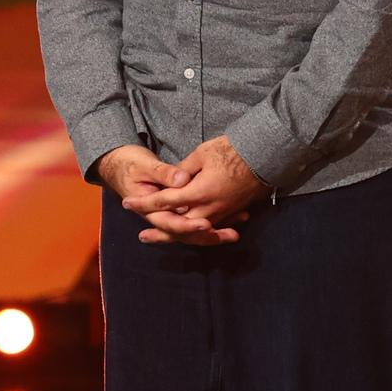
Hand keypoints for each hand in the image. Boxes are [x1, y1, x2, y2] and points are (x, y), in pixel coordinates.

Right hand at [95, 144, 222, 241]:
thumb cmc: (129, 163)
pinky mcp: (178, 210)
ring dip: (215, 233)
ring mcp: (170, 215)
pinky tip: (234, 221)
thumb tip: (183, 180)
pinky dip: (215, 222)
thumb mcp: (144, 166)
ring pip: (193, 231)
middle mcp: (161, 217)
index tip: (207, 225)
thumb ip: (164, 173)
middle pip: (186, 234)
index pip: (171, 224)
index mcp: (150, 210)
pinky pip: (196, 220)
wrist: (117, 165)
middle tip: (231, 235)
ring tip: (236, 233)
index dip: (189, 226)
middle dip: (209, 236)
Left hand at [121, 136, 263, 245]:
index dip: (144, 203)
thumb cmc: (231, 151)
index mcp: (198, 192)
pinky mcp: (230, 212)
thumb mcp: (202, 154)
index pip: (165, 201)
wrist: (263, 156)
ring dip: (177, 236)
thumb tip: (170, 182)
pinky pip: (210, 228)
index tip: (128, 204)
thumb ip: (182, 171)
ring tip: (161, 239)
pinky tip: (188, 234)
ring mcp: (221, 212)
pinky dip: (197, 234)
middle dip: (159, 231)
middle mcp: (209, 208)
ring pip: (194, 231)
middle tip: (142, 235)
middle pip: (178, 226)